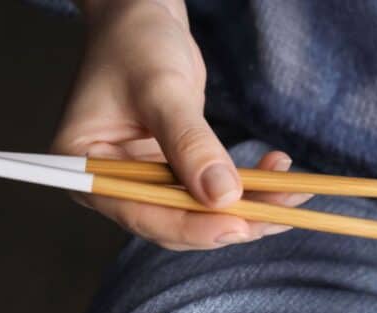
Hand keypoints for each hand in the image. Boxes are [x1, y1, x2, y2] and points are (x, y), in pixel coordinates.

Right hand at [56, 0, 306, 249]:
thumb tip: (222, 197)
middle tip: (278, 215)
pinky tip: (280, 172)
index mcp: (85, 167)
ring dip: (249, 208)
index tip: (237, 226)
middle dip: (228, 220)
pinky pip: (212, 192)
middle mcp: (111, 183)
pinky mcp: (173, 173)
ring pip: (200, 213)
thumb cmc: (136, 43)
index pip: (139, 211)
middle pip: (173, 220)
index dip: (190, 226)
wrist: (143, 18)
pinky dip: (249, 188)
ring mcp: (143, 181)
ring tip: (292, 195)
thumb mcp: (162, 89)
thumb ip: (190, 143)